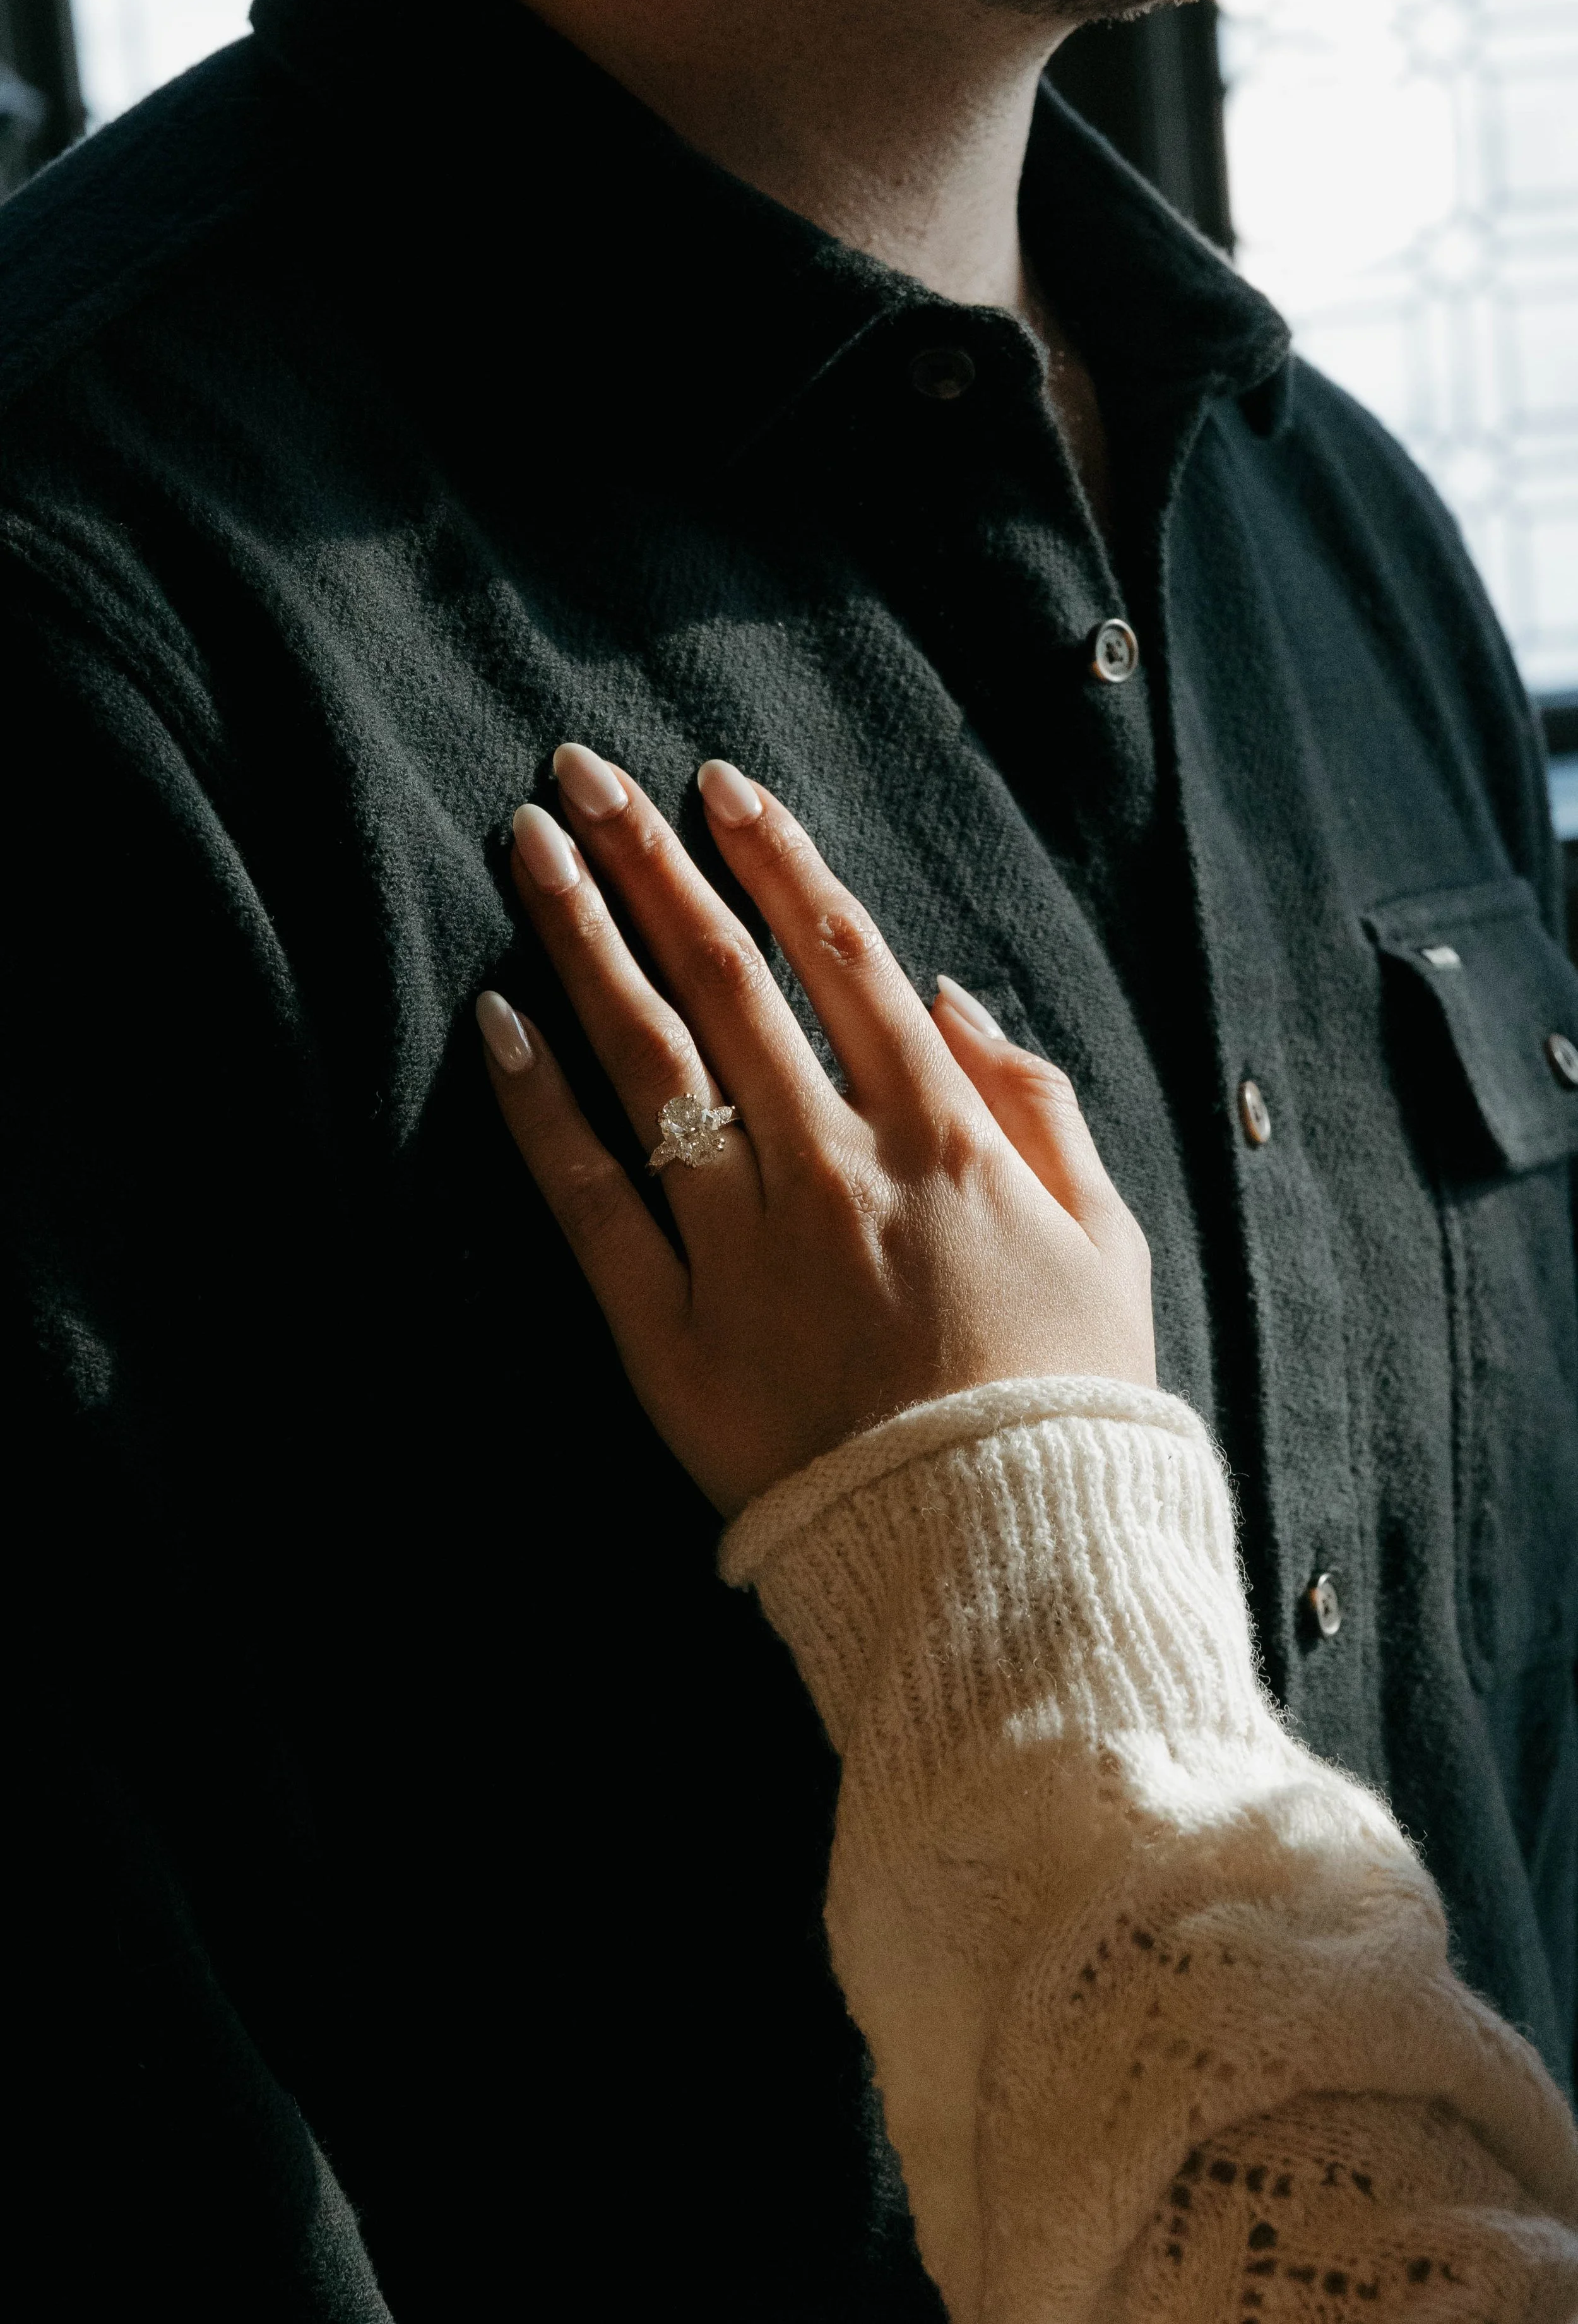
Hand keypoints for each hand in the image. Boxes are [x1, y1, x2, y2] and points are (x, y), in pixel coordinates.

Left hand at [477, 746, 1153, 1516]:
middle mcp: (833, 1167)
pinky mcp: (671, 1335)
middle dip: (651, 863)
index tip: (719, 786)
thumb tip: (948, 991)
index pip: (843, 955)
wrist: (1006, 1564)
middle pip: (725, 980)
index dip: (775, 859)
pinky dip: (539, 1110)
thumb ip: (1037, 1100)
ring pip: (648, 1062)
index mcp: (943, 1136)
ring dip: (583, 940)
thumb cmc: (1066, 1398)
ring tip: (527, 848)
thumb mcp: (1108, 1237)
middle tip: (583, 774)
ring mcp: (744, 1248)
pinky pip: (590, 1203)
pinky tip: (494, 1022)